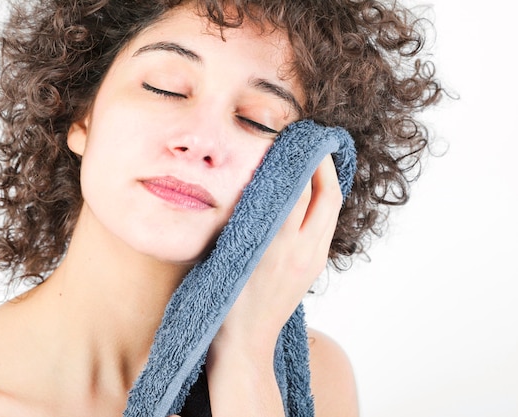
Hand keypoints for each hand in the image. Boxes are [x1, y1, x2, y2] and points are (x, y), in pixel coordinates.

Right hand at [214, 155, 342, 348]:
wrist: (244, 343)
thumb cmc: (225, 300)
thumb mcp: (224, 253)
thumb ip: (241, 216)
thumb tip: (254, 180)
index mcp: (277, 245)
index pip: (299, 188)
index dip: (299, 158)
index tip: (291, 138)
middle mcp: (303, 251)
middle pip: (328, 193)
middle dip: (324, 162)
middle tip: (312, 142)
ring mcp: (314, 260)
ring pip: (333, 209)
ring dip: (328, 181)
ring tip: (313, 161)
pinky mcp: (315, 267)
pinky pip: (327, 225)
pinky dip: (324, 202)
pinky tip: (310, 192)